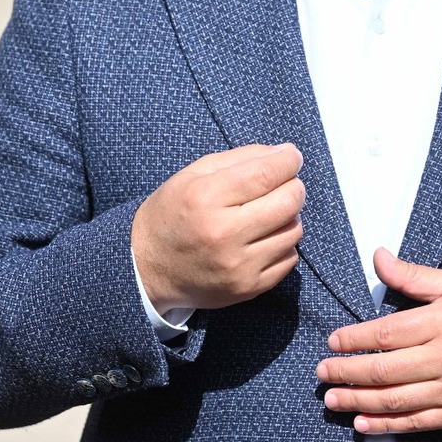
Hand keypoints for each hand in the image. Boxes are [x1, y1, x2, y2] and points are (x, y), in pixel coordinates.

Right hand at [132, 143, 303, 311]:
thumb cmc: (173, 213)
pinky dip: (283, 243)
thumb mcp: (193, 174)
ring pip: (293, 231)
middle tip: (284, 183)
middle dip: (293, 186)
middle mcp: (223, 233)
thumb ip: (240, 158)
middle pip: (288, 202)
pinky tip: (264, 237)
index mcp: (206, 198)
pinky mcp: (247, 288)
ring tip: (269, 212)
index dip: (288, 160)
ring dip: (289, 216)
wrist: (147, 269)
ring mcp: (237, 266)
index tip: (291, 156)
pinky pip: (288, 259)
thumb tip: (284, 153)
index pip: (266, 174)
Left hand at [315, 248, 441, 433]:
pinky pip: (417, 423)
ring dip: (358, 402)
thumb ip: (415, 276)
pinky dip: (387, 425)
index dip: (354, 340)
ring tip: (333, 400)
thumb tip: (378, 257)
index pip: (385, 334)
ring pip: (395, 400)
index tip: (333, 343)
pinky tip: (364, 423)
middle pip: (383, 370)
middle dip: (347, 373)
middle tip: (322, 374)